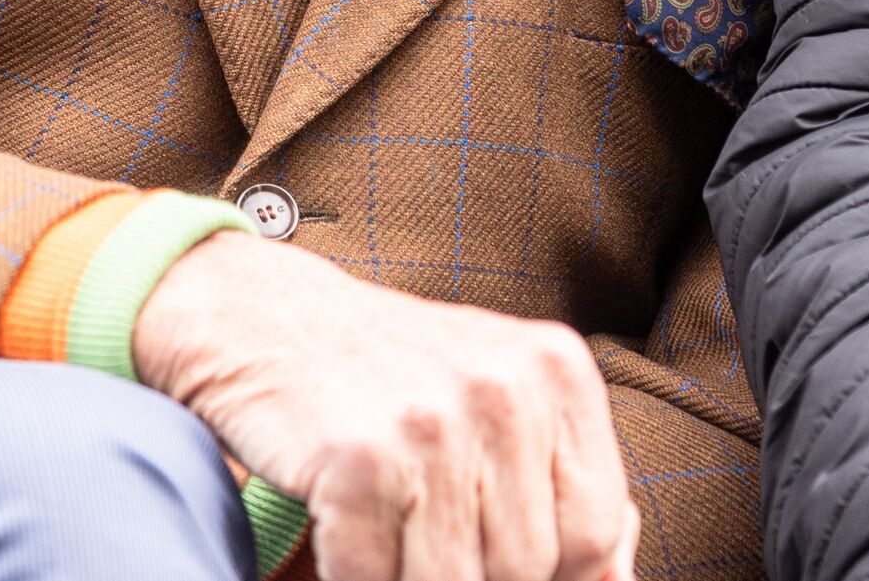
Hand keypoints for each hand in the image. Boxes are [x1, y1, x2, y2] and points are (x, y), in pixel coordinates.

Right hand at [132, 230, 636, 580]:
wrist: (256, 315)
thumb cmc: (384, 373)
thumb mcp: (494, 397)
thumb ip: (557, 479)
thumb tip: (611, 576)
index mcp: (555, 370)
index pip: (593, 529)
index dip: (558, 576)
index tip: (502, 568)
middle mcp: (503, 390)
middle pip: (528, 567)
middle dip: (475, 579)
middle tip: (424, 546)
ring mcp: (430, 424)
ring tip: (389, 546)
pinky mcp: (357, 462)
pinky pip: (372, 580)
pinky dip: (352, 579)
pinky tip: (342, 541)